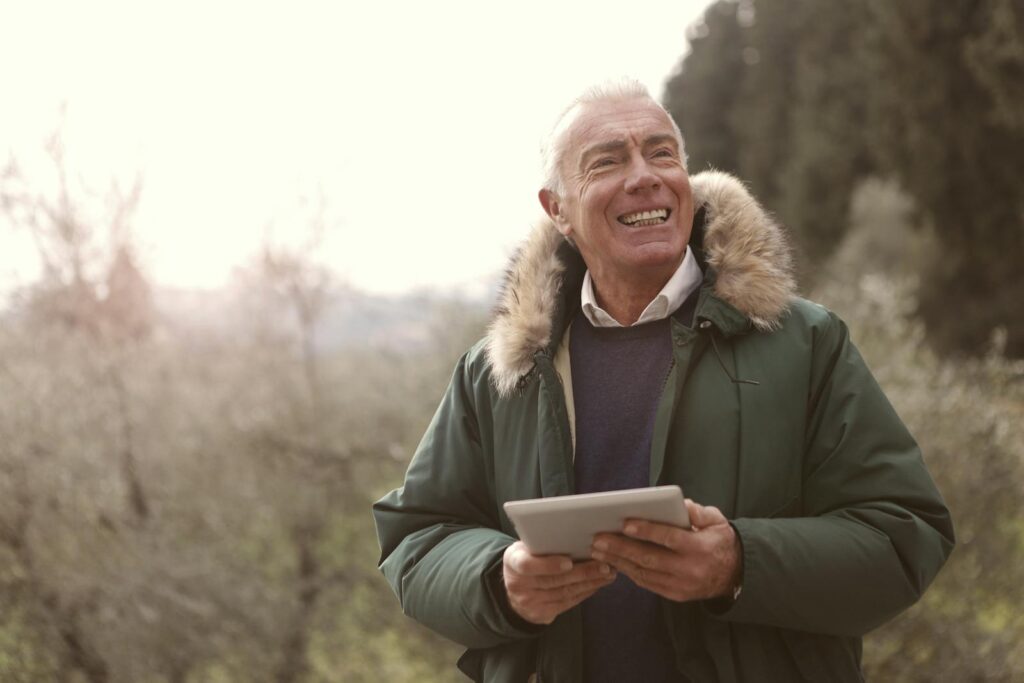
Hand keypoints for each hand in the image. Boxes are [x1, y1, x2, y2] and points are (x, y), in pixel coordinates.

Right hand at [502, 541, 616, 624]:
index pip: (527, 565)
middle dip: (583, 573)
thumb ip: (542, 543)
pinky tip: (598, 584)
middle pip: (554, 580)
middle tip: (604, 565)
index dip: (549, 565)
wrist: (514, 589)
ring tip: (608, 573)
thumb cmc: (526, 559)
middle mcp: (518, 585)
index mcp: (512, 562)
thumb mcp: (525, 548)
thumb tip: (574, 533)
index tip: (569, 561)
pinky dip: (586, 592)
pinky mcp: (542, 615)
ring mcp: (530, 603)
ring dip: (590, 582)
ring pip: (565, 592)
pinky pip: (568, 603)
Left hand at [590, 499, 740, 602]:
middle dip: (621, 548)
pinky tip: (614, 562)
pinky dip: (629, 572)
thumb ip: (700, 512)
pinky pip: (648, 584)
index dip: (647, 531)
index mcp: (700, 548)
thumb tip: (682, 504)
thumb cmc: (719, 541)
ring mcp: (682, 586)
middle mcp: (690, 569)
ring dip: (619, 561)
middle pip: (650, 558)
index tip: (625, 523)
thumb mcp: (717, 521)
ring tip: (598, 550)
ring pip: (644, 573)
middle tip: (598, 539)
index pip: (669, 538)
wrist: (733, 575)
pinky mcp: (676, 595)